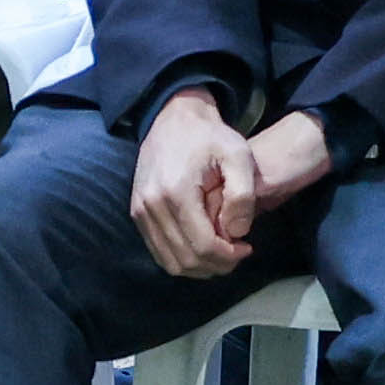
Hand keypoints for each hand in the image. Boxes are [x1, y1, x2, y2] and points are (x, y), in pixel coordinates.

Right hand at [126, 88, 270, 282]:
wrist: (174, 118)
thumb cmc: (210, 136)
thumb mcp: (238, 155)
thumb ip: (243, 195)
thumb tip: (238, 233)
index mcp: (176, 192)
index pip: (202, 246)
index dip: (229, 256)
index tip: (247, 247)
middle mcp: (151, 206)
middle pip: (186, 259)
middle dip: (217, 265)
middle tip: (238, 253)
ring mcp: (140, 211)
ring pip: (170, 262)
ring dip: (200, 266)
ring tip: (222, 252)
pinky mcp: (138, 213)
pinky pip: (159, 251)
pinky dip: (183, 257)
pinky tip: (203, 245)